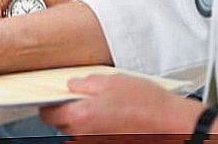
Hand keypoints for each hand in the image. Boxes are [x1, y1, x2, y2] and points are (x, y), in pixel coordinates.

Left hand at [39, 74, 203, 135]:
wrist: (169, 123)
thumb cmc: (145, 103)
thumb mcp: (110, 80)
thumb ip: (84, 83)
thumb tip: (72, 85)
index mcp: (80, 117)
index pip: (48, 114)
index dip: (49, 103)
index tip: (54, 94)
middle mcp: (84, 135)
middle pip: (62, 123)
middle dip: (67, 110)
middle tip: (81, 94)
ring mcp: (96, 143)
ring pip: (78, 130)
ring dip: (83, 118)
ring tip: (102, 103)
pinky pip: (93, 135)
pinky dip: (96, 126)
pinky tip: (111, 114)